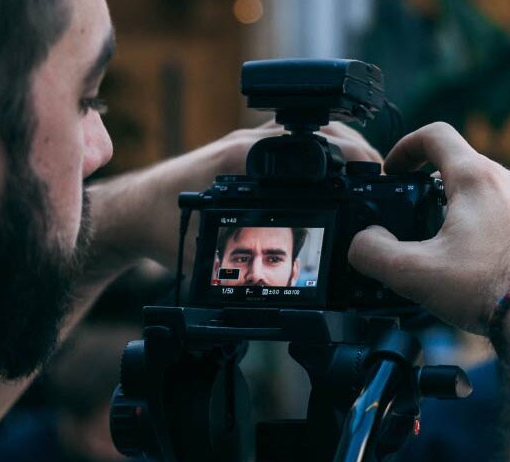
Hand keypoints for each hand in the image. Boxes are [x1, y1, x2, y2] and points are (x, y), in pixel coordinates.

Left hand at [87, 121, 381, 275]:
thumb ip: (243, 264)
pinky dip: (315, 156)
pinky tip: (330, 179)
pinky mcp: (243, 153)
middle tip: (379, 177)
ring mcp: (246, 144)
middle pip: (319, 132)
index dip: (352, 156)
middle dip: (354, 150)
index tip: (376, 173)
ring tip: (363, 177)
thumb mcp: (207, 253)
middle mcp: (248, 143)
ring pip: (306, 135)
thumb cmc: (161, 228)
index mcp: (246, 159)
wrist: (130, 213)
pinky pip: (288, 146)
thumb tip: (281, 282)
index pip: (314, 144)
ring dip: (337, 149)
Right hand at [348, 122, 509, 333]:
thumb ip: (373, 254)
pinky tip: (481, 267)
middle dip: (431, 187)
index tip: (393, 171)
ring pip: (489, 194)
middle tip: (414, 216)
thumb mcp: (413, 273)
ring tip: (447, 247)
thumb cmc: (490, 289)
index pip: (435, 135)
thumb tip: (362, 242)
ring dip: (462, 211)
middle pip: (462, 166)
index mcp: (476, 178)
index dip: (405, 147)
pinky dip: (489, 232)